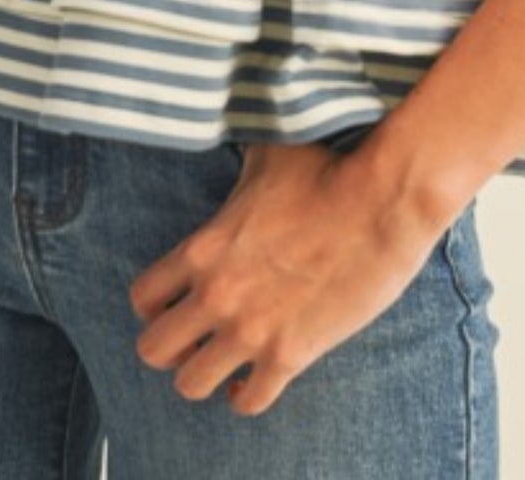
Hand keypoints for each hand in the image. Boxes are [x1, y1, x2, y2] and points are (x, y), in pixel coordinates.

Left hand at [128, 137, 442, 416]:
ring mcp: (250, 331)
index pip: (142, 298)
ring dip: (205, 374)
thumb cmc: (328, 168)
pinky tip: (255, 378)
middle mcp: (217, 296)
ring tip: (224, 359)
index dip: (153, 304)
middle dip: (169, 345)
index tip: (173, 301)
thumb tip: (233, 123)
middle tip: (195, 336)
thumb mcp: (268, 153)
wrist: (382, 201)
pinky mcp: (289, 355)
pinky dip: (246, 395)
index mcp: (204, 248)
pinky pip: (247, 402)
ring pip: (190, 385)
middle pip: (153, 350)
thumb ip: (237, 159)